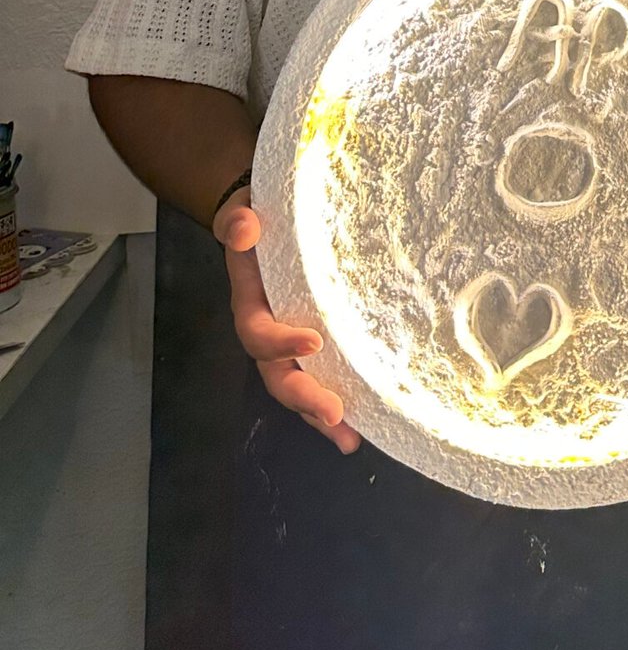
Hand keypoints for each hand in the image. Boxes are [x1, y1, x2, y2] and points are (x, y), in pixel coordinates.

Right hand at [213, 189, 359, 451]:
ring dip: (322, 416)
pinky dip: (341, 403)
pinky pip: (326, 378)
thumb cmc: (262, 217)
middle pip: (278, 376)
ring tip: (350, 438)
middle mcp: (270, 332)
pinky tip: (366, 423)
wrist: (272, 219)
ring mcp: (292, 343)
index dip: (280, 342)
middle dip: (304, 398)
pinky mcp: (320, 344)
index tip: (313, 341)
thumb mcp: (244, 211)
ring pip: (301, 388)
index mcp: (251, 304)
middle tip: (335, 414)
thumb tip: (245, 228)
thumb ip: (239, 221)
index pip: (258, 333)